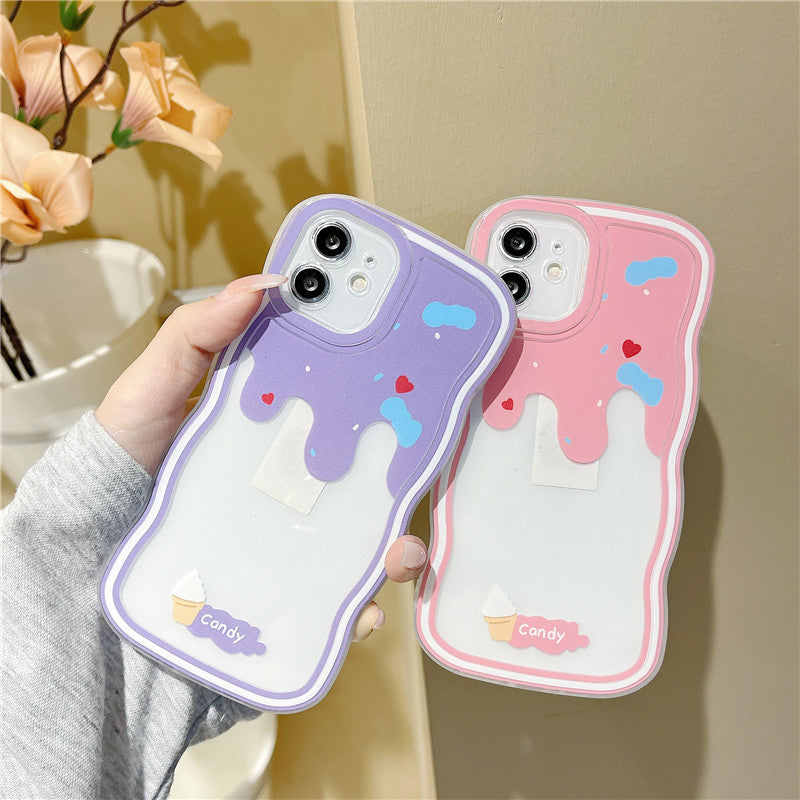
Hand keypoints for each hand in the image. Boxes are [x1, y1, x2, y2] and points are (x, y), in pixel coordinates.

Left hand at [95, 275, 427, 641]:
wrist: (94, 548)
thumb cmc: (128, 455)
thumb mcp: (158, 384)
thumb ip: (201, 334)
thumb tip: (266, 286)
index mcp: (279, 430)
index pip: (343, 411)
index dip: (385, 401)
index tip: (418, 386)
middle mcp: (296, 482)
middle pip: (370, 480)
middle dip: (408, 483)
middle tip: (422, 476)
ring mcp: (294, 535)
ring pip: (367, 542)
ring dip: (399, 551)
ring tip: (399, 554)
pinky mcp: (284, 587)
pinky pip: (335, 601)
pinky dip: (360, 609)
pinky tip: (361, 610)